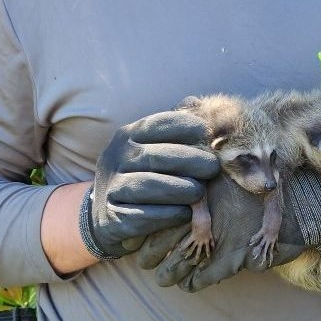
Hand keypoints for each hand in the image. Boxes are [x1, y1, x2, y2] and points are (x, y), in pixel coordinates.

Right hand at [79, 112, 219, 260]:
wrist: (108, 219)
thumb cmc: (141, 177)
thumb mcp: (150, 149)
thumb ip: (172, 129)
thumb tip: (195, 102)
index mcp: (127, 136)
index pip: (155, 124)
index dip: (184, 126)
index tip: (207, 133)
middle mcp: (115, 158)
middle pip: (155, 156)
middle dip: (190, 160)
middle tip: (213, 167)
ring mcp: (111, 189)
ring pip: (148, 185)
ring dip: (180, 189)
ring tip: (200, 192)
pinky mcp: (113, 219)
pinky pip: (144, 215)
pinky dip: (168, 214)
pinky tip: (184, 213)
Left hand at [134, 167, 320, 291]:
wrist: (305, 203)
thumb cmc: (269, 180)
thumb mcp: (237, 163)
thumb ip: (208, 167)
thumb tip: (179, 160)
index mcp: (200, 187)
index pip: (158, 209)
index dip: (144, 224)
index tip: (137, 233)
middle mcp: (204, 211)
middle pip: (160, 238)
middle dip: (147, 254)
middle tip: (141, 260)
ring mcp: (218, 237)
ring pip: (177, 263)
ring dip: (166, 273)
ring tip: (161, 277)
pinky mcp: (233, 259)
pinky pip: (203, 278)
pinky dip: (193, 284)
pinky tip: (189, 285)